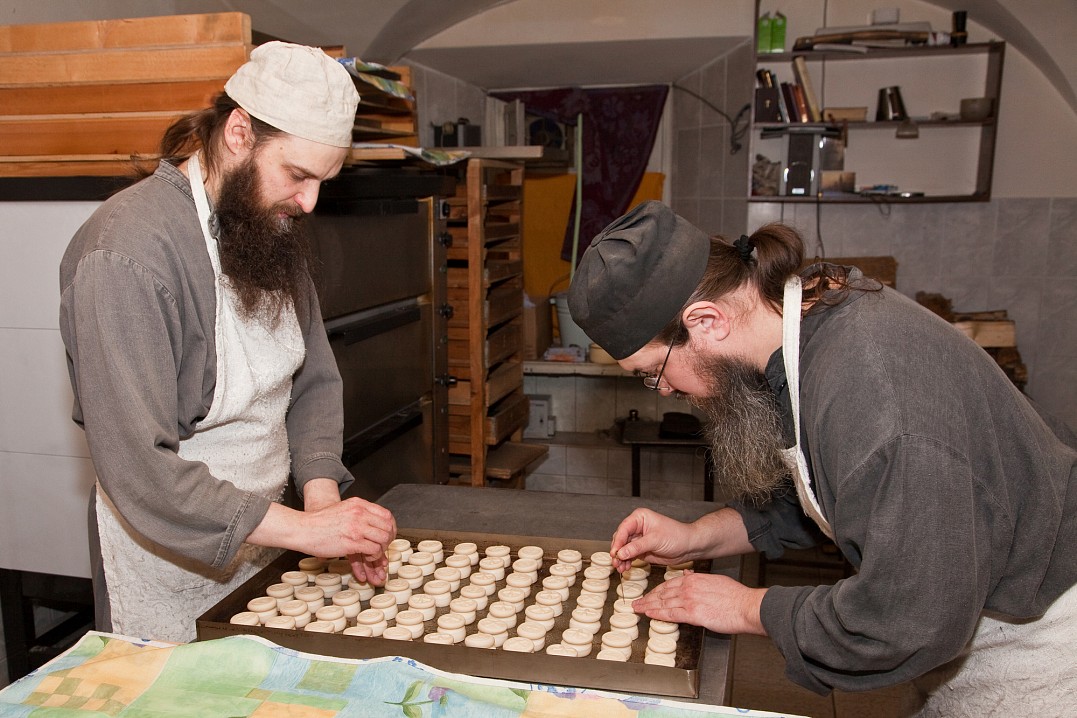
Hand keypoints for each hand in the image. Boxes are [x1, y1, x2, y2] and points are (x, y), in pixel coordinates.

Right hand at [298, 497, 396, 585]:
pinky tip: (365, 557)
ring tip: (372, 553)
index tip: (388, 535)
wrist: (303, 529)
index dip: (391, 527)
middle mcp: (360, 513)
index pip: (386, 515)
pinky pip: (373, 549)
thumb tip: (373, 523)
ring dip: (381, 549)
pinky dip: (373, 556)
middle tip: (382, 547)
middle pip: (388, 527)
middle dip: (388, 539)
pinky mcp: (352, 541)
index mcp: (358, 504)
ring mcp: (356, 527)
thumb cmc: (320, 523)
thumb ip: (358, 513)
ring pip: (383, 538)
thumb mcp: (343, 509)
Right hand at [610, 508, 697, 572]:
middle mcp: (637, 527)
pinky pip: (629, 556)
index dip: (618, 541)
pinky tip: (625, 567)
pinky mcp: (641, 550)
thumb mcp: (655, 540)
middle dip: (617, 551)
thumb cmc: (676, 536)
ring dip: (621, 559)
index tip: (615, 553)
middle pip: (621, 539)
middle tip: (616, 562)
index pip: (623, 529)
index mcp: (639, 518)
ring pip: (623, 549)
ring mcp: (638, 539)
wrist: (688, 546)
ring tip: (620, 567)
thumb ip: (637, 547)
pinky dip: (626, 562)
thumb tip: (621, 553)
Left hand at [631, 570, 767, 635]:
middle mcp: (689, 587)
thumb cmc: (735, 596)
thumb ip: (700, 578)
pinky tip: (649, 614)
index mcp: (694, 579)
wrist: (746, 605)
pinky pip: (670, 613)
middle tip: (637, 602)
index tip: (650, 595)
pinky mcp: (693, 613)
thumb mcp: (715, 580)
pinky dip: (657, 613)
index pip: (670, 584)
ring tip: (638, 609)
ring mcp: (689, 600)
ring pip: (663, 602)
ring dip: (648, 606)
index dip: (657, 590)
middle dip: (648, 598)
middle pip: (663, 593)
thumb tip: (689, 573)